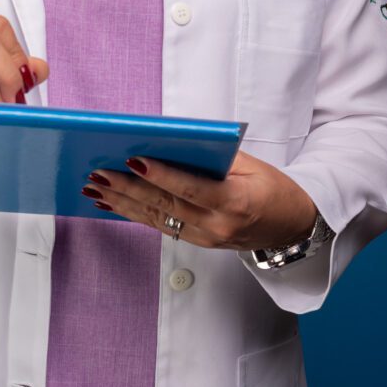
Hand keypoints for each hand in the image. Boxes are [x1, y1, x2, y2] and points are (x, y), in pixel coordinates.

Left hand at [83, 150, 317, 250]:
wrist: (291, 225)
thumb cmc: (271, 187)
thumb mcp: (251, 165)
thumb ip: (213, 157)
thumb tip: (171, 143)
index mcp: (235, 203)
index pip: (191, 189)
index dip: (161, 175)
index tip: (134, 160)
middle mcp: (217, 227)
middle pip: (165, 206)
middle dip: (128, 188)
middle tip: (99, 172)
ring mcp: (205, 239)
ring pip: (156, 218)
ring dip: (121, 202)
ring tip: (94, 187)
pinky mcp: (196, 242)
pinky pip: (159, 226)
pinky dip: (132, 213)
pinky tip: (109, 204)